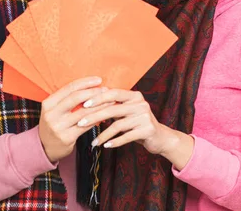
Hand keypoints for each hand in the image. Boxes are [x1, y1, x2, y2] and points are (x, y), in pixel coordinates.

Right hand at [38, 76, 107, 162]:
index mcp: (48, 103)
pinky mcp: (67, 138)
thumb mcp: (54, 109)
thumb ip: (67, 99)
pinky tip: (104, 115)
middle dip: (93, 92)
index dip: (85, 82)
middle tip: (105, 89)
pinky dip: (97, 118)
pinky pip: (86, 126)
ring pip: (83, 112)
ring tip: (109, 101)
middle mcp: (51, 114)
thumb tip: (89, 86)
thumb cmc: (54, 124)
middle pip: (75, 98)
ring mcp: (58, 127)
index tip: (98, 80)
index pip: (69, 88)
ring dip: (99, 105)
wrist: (44, 147)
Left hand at [77, 89, 194, 169]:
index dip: (98, 98)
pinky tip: (105, 146)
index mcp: (134, 96)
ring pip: (118, 125)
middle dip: (94, 117)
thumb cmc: (137, 123)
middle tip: (80, 123)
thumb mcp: (126, 111)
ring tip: (93, 142)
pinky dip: (114, 142)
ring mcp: (145, 117)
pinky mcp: (148, 130)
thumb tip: (88, 103)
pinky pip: (126, 136)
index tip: (83, 104)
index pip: (113, 93)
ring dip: (103, 135)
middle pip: (113, 109)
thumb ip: (113, 106)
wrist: (160, 137)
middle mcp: (140, 104)